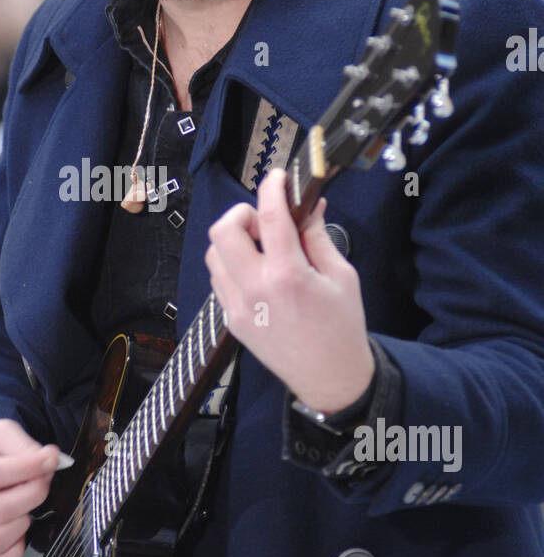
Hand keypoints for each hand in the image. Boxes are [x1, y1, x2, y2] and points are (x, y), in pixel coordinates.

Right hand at [0, 419, 59, 556]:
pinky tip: (19, 525)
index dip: (28, 468)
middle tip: (44, 481)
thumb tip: (48, 460)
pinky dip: (16, 547)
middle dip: (32, 495)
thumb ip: (23, 444)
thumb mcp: (0, 433)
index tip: (50, 459)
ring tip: (27, 503)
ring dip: (23, 521)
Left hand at [204, 167, 374, 413]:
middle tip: (266, 222)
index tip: (279, 178)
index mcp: (288, 275)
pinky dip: (232, 264)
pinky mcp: (231, 320)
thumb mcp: (342, 276)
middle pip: (223, 230)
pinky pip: (219, 278)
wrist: (330, 379)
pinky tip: (256, 270)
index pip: (269, 215)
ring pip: (214, 253)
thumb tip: (308, 205)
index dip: (273, 187)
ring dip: (234, 240)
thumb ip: (318, 236)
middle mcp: (255, 289)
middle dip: (243, 214)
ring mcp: (237, 306)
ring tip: (262, 247)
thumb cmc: (342, 327)